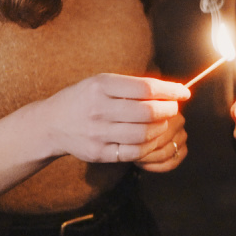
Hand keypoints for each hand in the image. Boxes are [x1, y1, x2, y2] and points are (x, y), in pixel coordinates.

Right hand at [35, 72, 189, 163]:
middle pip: (147, 112)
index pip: (146, 88)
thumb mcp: (101, 83)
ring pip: (143, 134)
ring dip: (161, 128)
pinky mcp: (98, 153)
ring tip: (163, 122)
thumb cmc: (85, 99)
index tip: (184, 92)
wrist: (51, 124)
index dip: (170, 90)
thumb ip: (132, 86)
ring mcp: (98, 133)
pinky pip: (133, 152)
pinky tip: (151, 138)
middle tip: (174, 108)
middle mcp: (98, 109)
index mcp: (101, 86)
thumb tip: (171, 90)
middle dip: (169, 110)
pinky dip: (149, 145)